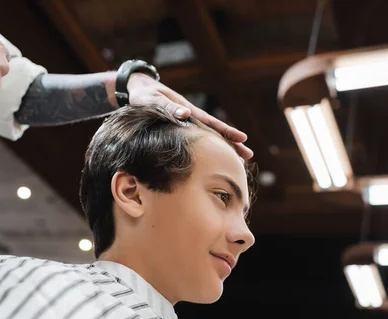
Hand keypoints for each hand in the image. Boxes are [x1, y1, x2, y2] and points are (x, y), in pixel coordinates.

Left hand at [126, 73, 252, 159]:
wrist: (138, 90)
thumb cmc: (144, 96)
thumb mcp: (153, 101)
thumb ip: (168, 107)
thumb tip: (186, 114)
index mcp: (188, 111)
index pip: (211, 123)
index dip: (226, 132)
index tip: (242, 138)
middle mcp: (192, 118)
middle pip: (216, 132)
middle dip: (232, 143)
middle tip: (248, 155)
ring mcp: (188, 123)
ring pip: (209, 136)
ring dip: (224, 147)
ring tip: (239, 159)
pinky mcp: (182, 128)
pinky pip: (199, 139)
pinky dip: (209, 148)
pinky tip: (215, 157)